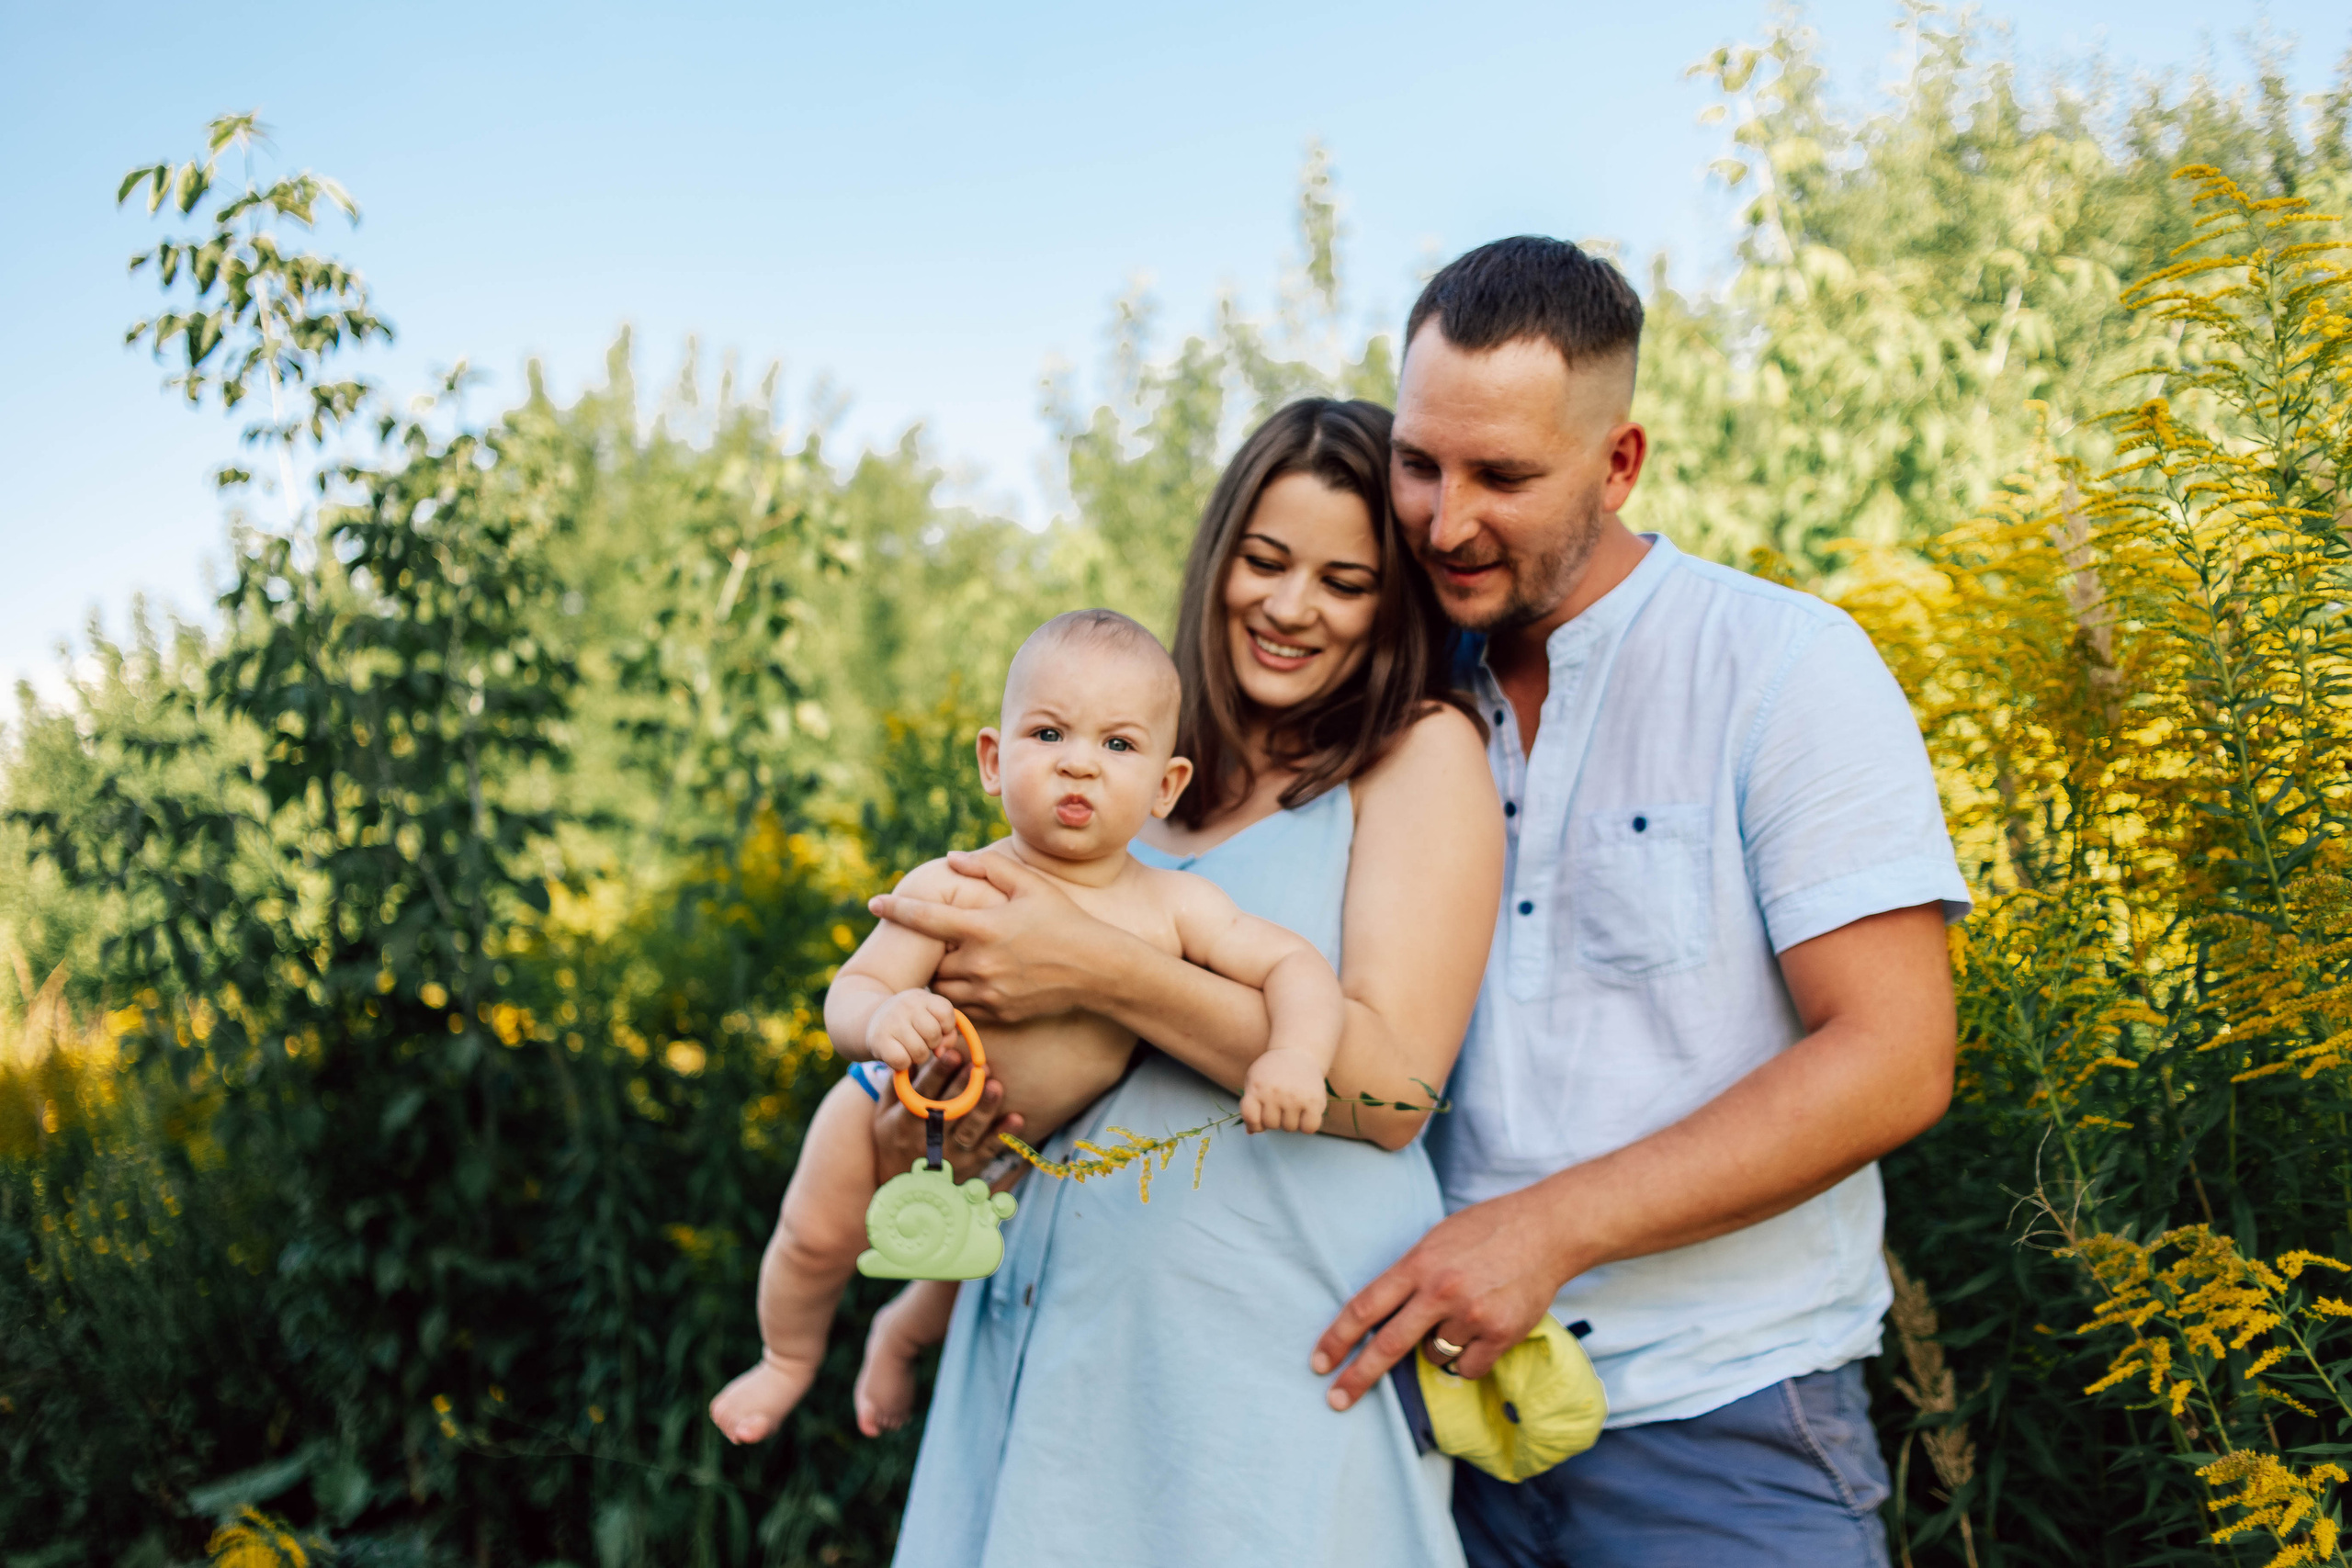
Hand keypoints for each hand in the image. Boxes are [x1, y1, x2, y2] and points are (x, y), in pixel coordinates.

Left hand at [867, 850, 1120, 1023]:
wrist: (1097, 970)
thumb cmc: (1065, 920)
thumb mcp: (1031, 884)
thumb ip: (989, 867)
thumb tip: (952, 858)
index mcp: (984, 927)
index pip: (926, 918)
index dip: (896, 909)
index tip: (873, 903)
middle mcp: (980, 963)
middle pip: (930, 960)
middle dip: (926, 951)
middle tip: (934, 940)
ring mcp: (988, 992)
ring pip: (941, 987)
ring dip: (939, 975)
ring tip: (952, 960)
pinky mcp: (998, 1012)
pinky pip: (962, 1007)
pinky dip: (958, 995)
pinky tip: (972, 980)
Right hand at [867, 988, 955, 1071]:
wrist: (871, 1020)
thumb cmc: (909, 1023)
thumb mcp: (929, 1018)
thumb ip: (947, 1033)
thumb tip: (940, 1052)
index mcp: (921, 997)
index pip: (945, 1012)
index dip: (946, 1027)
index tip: (936, 1029)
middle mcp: (906, 1005)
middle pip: (933, 1034)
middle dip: (932, 1044)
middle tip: (921, 1040)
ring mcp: (891, 1021)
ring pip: (919, 1052)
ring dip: (918, 1057)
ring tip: (909, 1048)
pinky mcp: (878, 1040)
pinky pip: (902, 1061)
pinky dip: (903, 1064)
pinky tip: (898, 1055)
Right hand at [871, 1044, 1025, 1185]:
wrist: (903, 1192)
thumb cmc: (893, 1143)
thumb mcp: (884, 1116)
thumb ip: (896, 1087)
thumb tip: (910, 1056)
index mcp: (906, 1121)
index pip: (923, 1094)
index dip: (937, 1074)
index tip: (952, 1053)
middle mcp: (926, 1138)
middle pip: (948, 1110)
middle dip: (964, 1086)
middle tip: (979, 1065)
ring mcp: (949, 1155)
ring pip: (969, 1130)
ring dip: (984, 1108)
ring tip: (996, 1086)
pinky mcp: (968, 1167)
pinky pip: (987, 1150)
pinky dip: (1002, 1135)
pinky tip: (1016, 1118)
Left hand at [1240, 1047, 1326, 1134]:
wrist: (1299, 1052)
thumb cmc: (1273, 1070)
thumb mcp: (1255, 1081)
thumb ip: (1250, 1105)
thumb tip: (1250, 1132)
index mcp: (1257, 1088)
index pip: (1251, 1118)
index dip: (1254, 1123)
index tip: (1261, 1117)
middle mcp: (1275, 1093)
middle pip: (1271, 1125)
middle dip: (1275, 1119)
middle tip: (1280, 1106)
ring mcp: (1294, 1097)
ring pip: (1289, 1128)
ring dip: (1291, 1121)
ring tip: (1293, 1105)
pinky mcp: (1314, 1101)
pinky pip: (1309, 1128)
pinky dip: (1307, 1126)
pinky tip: (1306, 1113)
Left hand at [1309, 1182, 1575, 1407]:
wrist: (1546, 1230)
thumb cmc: (1486, 1230)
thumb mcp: (1436, 1240)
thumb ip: (1410, 1275)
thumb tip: (1382, 1315)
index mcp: (1418, 1264)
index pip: (1365, 1307)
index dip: (1337, 1337)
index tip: (1320, 1363)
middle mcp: (1440, 1291)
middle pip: (1388, 1345)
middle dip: (1358, 1377)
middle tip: (1335, 1400)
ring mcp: (1471, 1314)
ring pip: (1433, 1354)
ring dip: (1438, 1345)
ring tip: (1463, 1311)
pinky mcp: (1500, 1334)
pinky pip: (1467, 1367)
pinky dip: (1469, 1357)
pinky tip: (1484, 1327)